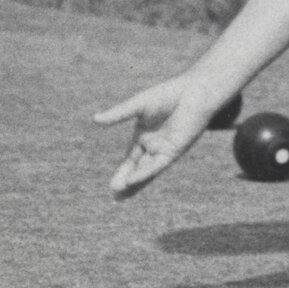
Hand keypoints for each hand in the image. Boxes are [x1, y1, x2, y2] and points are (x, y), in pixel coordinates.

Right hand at [92, 75, 215, 198]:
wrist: (193, 92)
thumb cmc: (168, 95)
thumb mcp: (138, 105)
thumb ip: (118, 114)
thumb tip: (95, 119)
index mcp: (144, 137)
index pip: (130, 160)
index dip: (122, 173)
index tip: (112, 186)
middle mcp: (154, 147)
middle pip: (137, 169)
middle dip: (127, 182)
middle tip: (115, 195)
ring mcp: (164, 150)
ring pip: (146, 171)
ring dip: (134, 183)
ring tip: (120, 195)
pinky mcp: (174, 150)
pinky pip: (157, 164)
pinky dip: (145, 173)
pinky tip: (133, 180)